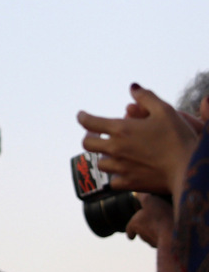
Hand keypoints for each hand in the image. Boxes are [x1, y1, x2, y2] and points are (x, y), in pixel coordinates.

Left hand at [79, 84, 199, 195]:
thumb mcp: (165, 110)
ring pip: (100, 163)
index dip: (82, 117)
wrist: (190, 170)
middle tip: (95, 134)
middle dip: (89, 137)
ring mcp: (121, 168)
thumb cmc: (178, 138)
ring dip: (104, 156)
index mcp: (120, 129)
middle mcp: (115, 149)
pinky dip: (115, 176)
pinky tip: (122, 172)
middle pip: (87, 144)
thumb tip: (133, 87)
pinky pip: (113, 181)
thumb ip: (146, 97)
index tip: (81, 115)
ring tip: (112, 153)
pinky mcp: (130, 183)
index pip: (89, 122)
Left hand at [126, 193, 173, 247]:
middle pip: (142, 233)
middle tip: (153, 222)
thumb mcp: (149, 200)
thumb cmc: (160, 216)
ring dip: (157, 233)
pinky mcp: (167, 248)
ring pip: (153, 238)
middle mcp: (144, 236)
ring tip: (166, 226)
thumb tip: (137, 193)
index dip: (130, 230)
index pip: (130, 229)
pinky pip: (166, 242)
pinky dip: (168, 237)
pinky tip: (175, 232)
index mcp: (135, 224)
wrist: (175, 236)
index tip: (131, 235)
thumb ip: (141, 196)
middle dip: (146, 229)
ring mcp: (155, 243)